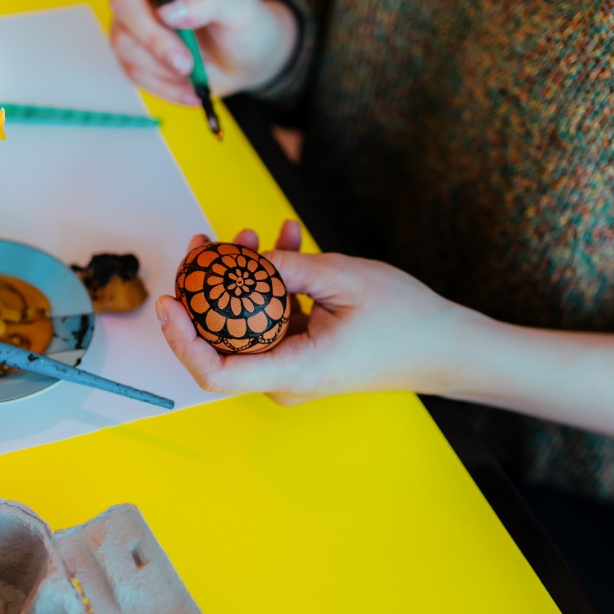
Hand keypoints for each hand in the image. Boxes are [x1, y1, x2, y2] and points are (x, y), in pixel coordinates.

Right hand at [102, 0, 298, 104]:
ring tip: (195, 74)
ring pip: (123, 40)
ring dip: (161, 66)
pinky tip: (190, 88)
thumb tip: (170, 9)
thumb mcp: (244, 7)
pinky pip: (132, 71)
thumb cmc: (246, 22)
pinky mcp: (134, 52)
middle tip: (186, 62)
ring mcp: (135, 17)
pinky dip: (163, 86)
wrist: (248, 61)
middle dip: (154, 36)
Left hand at [155, 221, 477, 404]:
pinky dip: (273, 284)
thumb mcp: (343, 280)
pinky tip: (285, 242)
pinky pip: (273, 319)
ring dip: (244, 279)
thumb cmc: (405, 321)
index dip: (181, 337)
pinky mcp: (302, 353)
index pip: (214, 371)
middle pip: (222, 340)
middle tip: (206, 245)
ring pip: (247, 324)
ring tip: (251, 234)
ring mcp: (292, 368)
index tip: (169, 298)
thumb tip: (243, 262)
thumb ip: (288, 270)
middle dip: (209, 289)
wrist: (444, 346)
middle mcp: (284, 379)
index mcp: (293, 371)